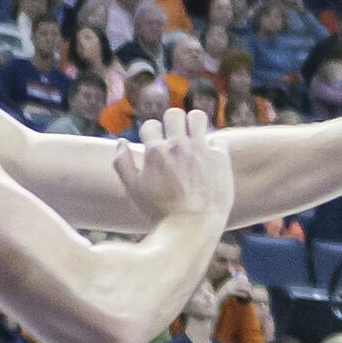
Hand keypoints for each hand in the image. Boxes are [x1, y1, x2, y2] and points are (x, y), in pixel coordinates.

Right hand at [113, 111, 232, 229]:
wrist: (193, 228)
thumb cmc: (160, 212)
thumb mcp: (133, 190)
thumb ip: (122, 163)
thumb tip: (120, 142)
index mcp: (155, 152)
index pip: (151, 125)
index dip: (152, 135)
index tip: (156, 147)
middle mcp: (178, 146)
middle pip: (174, 114)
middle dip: (172, 124)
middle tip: (175, 138)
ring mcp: (201, 150)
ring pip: (198, 117)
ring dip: (193, 125)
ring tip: (193, 139)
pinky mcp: (221, 157)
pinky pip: (217, 139)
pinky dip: (212, 147)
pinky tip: (208, 159)